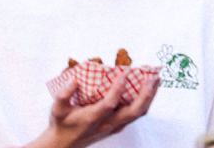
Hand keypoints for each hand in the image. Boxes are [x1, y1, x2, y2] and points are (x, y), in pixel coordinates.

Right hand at [27, 71, 159, 147]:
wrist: (64, 144)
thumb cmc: (62, 124)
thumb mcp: (57, 109)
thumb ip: (64, 94)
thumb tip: (75, 80)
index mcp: (92, 118)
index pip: (109, 104)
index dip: (118, 89)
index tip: (126, 72)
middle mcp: (107, 124)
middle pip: (133, 111)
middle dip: (146, 94)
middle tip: (153, 76)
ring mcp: (115, 126)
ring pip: (139, 113)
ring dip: (150, 96)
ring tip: (156, 79)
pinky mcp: (119, 126)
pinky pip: (137, 114)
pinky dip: (146, 101)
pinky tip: (150, 88)